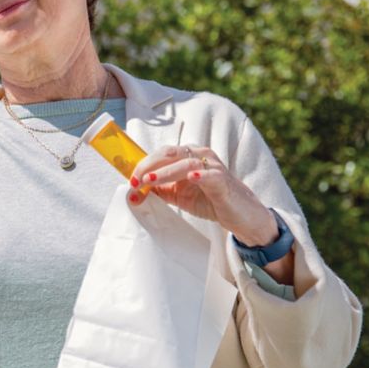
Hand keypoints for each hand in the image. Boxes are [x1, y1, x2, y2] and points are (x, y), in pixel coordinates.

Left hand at [128, 145, 277, 244]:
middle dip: (149, 165)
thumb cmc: (209, 199)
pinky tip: (191, 178)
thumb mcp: (179, 195)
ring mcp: (213, 166)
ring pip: (186, 162)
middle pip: (170, 153)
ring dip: (166, 171)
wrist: (239, 214)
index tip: (129, 178)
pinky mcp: (223, 181)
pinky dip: (201, 174)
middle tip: (135, 180)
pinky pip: (211, 175)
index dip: (143, 164)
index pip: (161, 154)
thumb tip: (136, 190)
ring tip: (151, 180)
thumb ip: (160, 190)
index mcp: (187, 156)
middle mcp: (200, 156)